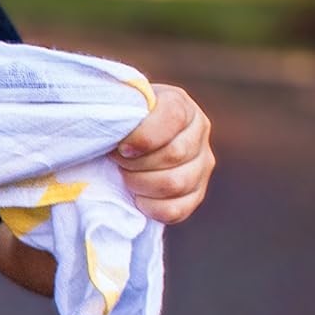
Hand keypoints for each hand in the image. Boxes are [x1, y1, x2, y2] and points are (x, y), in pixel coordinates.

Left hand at [110, 84, 213, 224]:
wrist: (120, 141)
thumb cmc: (116, 120)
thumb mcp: (117, 106)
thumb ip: (119, 109)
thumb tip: (113, 125)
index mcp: (181, 105)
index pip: (172, 117)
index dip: (142, 136)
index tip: (120, 146)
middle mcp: (198, 133)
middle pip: (174, 154)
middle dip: (136, 162)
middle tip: (116, 161)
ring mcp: (202, 165)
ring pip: (176, 183)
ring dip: (140, 183)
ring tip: (124, 175)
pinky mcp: (196, 194)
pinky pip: (177, 210)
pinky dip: (150, 207)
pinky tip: (136, 197)